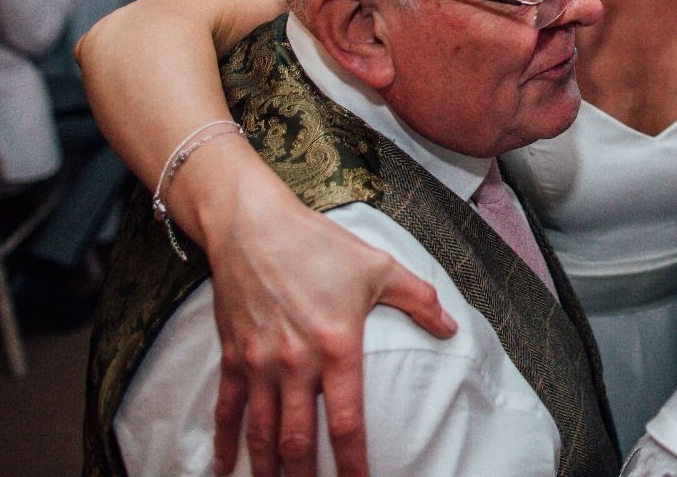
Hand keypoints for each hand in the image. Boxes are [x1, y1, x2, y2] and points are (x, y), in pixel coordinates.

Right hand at [204, 182, 456, 476]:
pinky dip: (225, 441)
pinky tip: (225, 466)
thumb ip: (420, 300)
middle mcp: (296, 363)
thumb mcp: (380, 267)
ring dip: (267, 467)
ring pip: (263, 432)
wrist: (253, 225)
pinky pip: (227, 409)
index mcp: (337, 346)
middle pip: (299, 439)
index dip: (353, 463)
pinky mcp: (232, 355)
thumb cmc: (320, 244)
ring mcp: (260, 363)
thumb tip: (450, 328)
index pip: (347, 422)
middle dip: (305, 476)